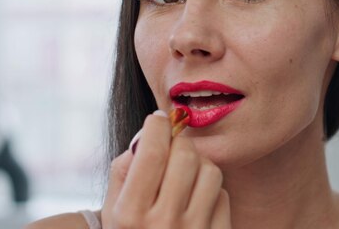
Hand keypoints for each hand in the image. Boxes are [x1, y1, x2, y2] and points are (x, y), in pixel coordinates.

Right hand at [102, 111, 231, 228]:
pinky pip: (224, 195)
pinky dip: (211, 190)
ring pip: (211, 171)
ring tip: (184, 174)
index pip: (150, 153)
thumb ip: (126, 167)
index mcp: (131, 216)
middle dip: (178, 142)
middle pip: (185, 156)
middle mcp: (163, 226)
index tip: (157, 119)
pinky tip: (196, 199)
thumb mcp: (113, 206)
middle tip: (171, 145)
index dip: (156, 126)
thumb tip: (151, 132)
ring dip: (198, 164)